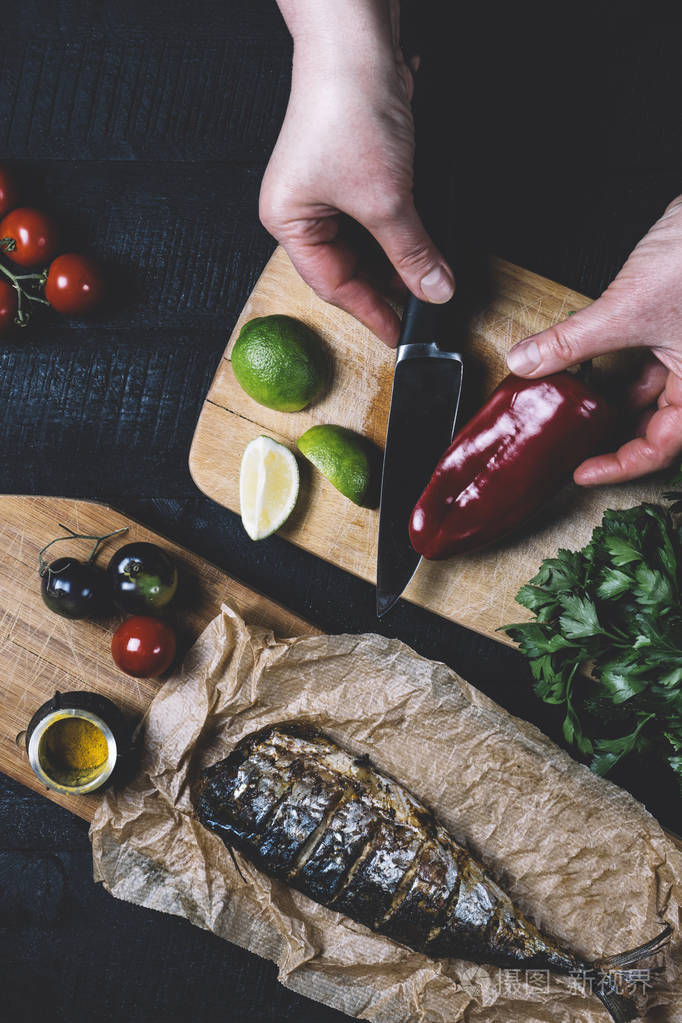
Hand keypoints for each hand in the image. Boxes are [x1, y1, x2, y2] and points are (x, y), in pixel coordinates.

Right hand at [261, 0, 453, 345]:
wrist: (358, 41)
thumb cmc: (347, 109)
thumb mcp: (387, 200)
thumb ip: (413, 253)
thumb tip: (434, 289)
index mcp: (288, 221)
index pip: (332, 285)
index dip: (370, 313)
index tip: (400, 334)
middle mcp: (302, 207)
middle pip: (347, 267)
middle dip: (386, 287)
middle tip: (422, 307)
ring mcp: (326, 187)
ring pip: (364, 243)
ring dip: (396, 261)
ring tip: (427, 279)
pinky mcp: (352, 167)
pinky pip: (375, 216)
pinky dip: (399, 233)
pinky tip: (421, 245)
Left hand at [506, 196, 681, 484]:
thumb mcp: (628, 307)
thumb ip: (575, 341)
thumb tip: (528, 362)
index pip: (662, 448)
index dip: (620, 466)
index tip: (582, 471)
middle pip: (659, 427)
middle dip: (615, 437)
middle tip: (573, 446)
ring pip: (654, 394)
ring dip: (613, 402)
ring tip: (573, 410)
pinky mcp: (681, 329)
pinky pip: (652, 363)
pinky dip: (621, 370)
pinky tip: (590, 371)